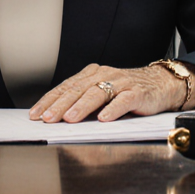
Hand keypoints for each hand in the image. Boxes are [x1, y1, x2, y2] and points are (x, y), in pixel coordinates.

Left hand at [28, 63, 186, 122]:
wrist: (159, 84)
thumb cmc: (126, 91)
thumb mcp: (100, 93)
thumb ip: (81, 101)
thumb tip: (55, 117)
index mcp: (91, 74)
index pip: (65, 87)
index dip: (48, 100)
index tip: (35, 114)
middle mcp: (103, 75)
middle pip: (77, 90)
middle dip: (59, 105)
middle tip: (47, 118)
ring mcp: (120, 83)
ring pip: (97, 93)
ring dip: (81, 107)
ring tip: (69, 119)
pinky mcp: (136, 93)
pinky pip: (123, 101)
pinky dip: (112, 109)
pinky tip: (103, 119)